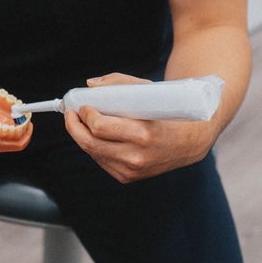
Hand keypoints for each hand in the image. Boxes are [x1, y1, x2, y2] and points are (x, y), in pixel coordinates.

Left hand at [64, 74, 216, 182]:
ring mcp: (132, 170)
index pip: (100, 127)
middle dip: (75, 127)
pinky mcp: (128, 177)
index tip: (82, 105)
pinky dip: (95, 148)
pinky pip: (102, 161)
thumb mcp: (148, 91)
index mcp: (143, 134)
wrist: (190, 142)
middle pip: (91, 143)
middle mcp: (136, 156)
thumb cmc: (168, 112)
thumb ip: (119, 84)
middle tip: (71, 114)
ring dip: (82, 137)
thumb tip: (90, 84)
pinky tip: (96, 137)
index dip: (85, 115)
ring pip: (93, 154)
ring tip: (80, 123)